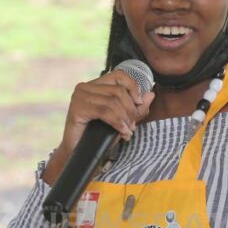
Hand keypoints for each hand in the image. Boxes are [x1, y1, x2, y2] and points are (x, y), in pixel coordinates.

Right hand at [44, 69, 154, 183]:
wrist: (81, 152)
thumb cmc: (101, 134)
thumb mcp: (124, 119)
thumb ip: (138, 108)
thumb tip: (151, 94)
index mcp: (96, 85)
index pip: (120, 75)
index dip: (133, 87)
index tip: (140, 103)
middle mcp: (86, 87)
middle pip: (118, 91)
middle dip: (131, 110)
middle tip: (132, 126)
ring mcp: (79, 96)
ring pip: (113, 101)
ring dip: (125, 118)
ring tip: (127, 131)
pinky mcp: (76, 108)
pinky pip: (104, 112)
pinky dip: (117, 123)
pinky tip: (122, 132)